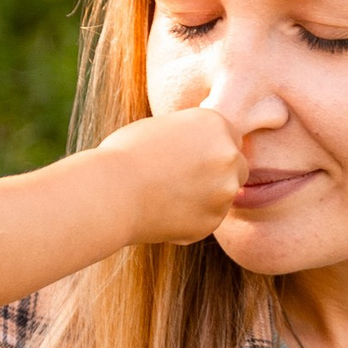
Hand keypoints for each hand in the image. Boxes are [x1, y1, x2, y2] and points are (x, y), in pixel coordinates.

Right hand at [92, 106, 246, 243]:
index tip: (191, 158)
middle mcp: (229, 156)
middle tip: (184, 180)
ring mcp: (224, 192)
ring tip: (166, 196)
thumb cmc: (125, 155)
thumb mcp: (164, 129)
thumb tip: (205, 152)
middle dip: (219, 174)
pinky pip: (207, 220)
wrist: (110, 192)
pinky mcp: (211, 222)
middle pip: (237, 168)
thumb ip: (192, 139)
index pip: (230, 138)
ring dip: (205, 198)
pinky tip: (163, 212)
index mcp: (216, 124)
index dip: (211, 149)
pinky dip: (191, 219)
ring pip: (223, 197)